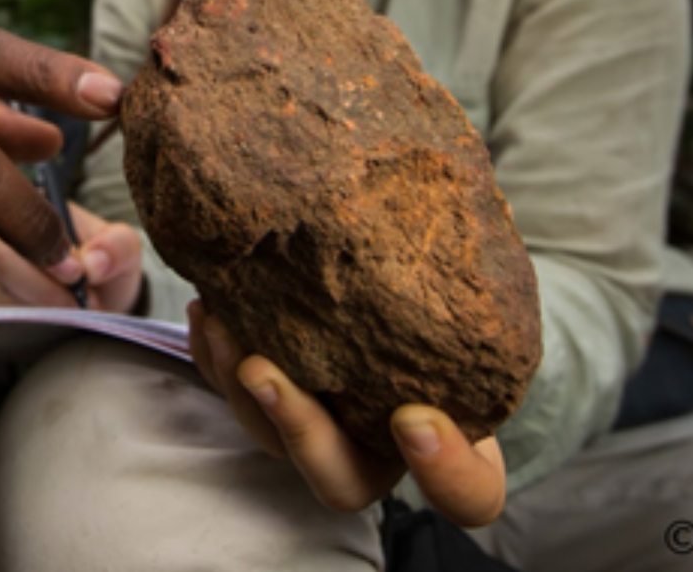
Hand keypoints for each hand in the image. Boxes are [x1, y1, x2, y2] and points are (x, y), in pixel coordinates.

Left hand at [188, 301, 505, 522]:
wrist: (410, 293)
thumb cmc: (459, 304)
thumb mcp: (484, 301)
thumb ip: (479, 287)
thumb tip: (471, 196)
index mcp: (455, 445)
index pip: (467, 495)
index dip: (446, 472)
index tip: (414, 419)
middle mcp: (380, 452)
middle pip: (340, 480)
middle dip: (298, 429)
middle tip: (265, 374)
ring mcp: (323, 432)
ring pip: (273, 439)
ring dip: (239, 387)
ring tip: (224, 324)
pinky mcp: (273, 401)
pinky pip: (235, 398)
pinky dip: (215, 359)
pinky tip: (208, 311)